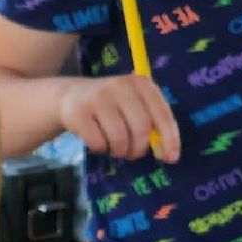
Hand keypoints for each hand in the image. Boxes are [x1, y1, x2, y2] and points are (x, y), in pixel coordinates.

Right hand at [59, 76, 180, 161]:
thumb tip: (168, 154)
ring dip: (119, 151)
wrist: (71, 96)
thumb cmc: (111, 106)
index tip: (171, 158)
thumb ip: (152, 123)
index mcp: (141, 83)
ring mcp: (98, 98)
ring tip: (115, 149)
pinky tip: (98, 142)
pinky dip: (101, 149)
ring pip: (119, 138)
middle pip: (141, 129)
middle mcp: (120, 86)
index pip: (162, 114)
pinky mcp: (79, 112)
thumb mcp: (134, 106)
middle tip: (133, 154)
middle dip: (139, 148)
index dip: (169, 138)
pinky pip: (98, 142)